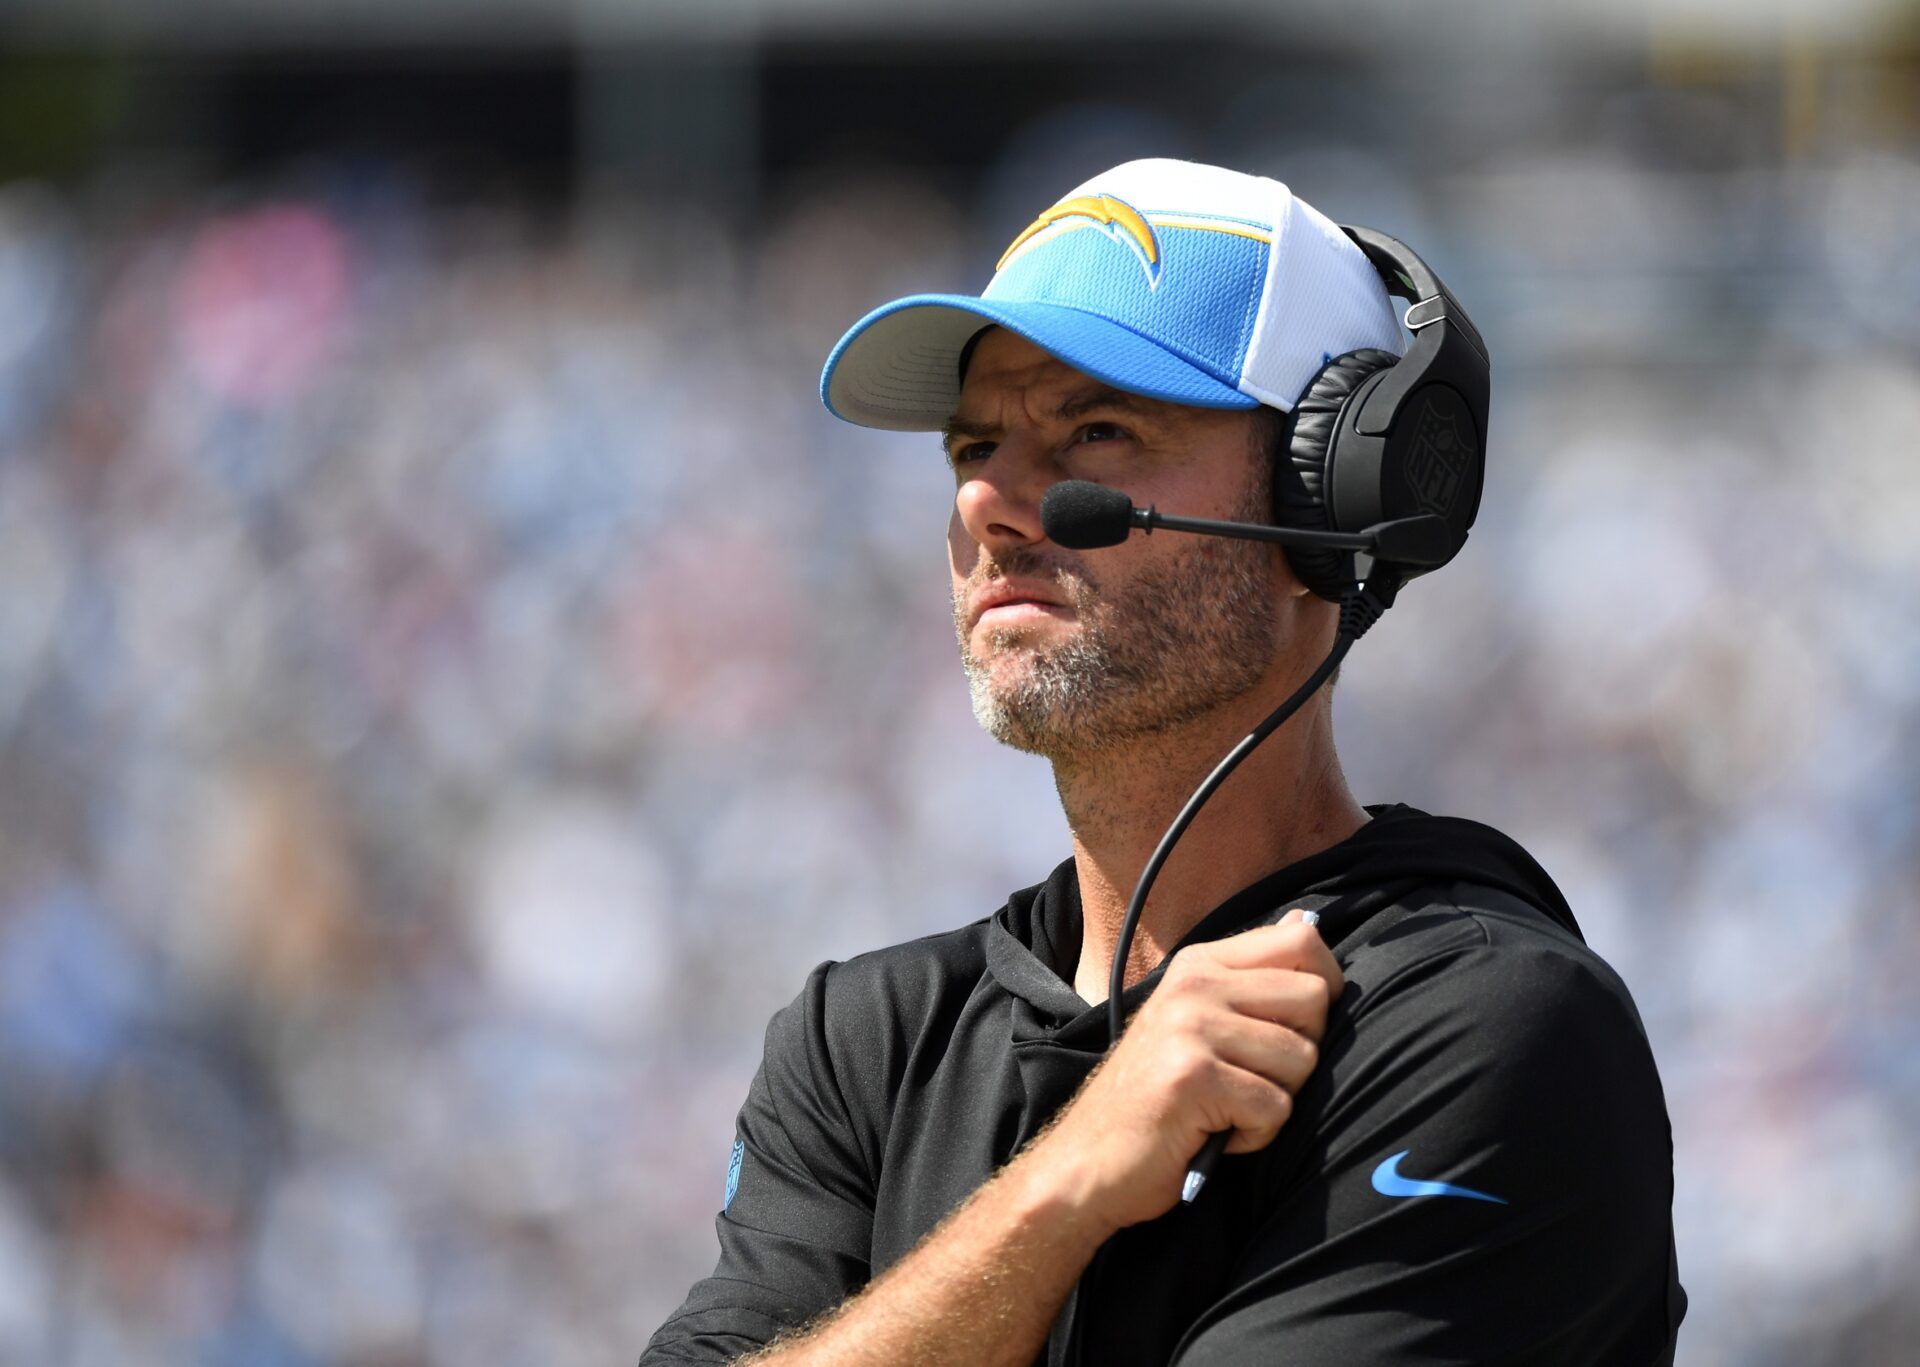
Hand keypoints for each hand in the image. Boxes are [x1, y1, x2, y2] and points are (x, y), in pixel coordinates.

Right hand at [1023, 909, 1344, 1234]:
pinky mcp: (1193, 1076)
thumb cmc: (1153, 1096)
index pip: (1301, 941)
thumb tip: (1306, 923)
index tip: (1298, 1025)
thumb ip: (1250, 976)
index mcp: (1198, 964)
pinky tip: (1215, 1133)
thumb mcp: (1195, 1019)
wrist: (1086, 1159)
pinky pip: (1276, 1108)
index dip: (1324, 984)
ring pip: (1302, 1059)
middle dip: (1300, 1052)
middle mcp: (1194, 985)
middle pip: (1314, 999)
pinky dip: (1256, 1136)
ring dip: (1275, 1101)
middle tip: (1251, 1078)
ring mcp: (1191, 1027)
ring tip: (1226, 1107)